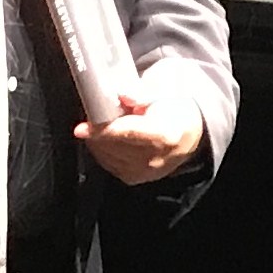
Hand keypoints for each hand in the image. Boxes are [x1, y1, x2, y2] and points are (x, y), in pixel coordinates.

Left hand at [76, 55, 205, 185]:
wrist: (189, 134)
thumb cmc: (175, 110)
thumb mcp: (165, 93)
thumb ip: (142, 93)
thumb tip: (122, 94)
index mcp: (166, 135)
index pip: (129, 134)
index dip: (103, 131)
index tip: (82, 128)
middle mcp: (155, 159)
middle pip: (114, 146)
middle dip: (99, 130)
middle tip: (98, 113)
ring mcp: (145, 173)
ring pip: (107, 156)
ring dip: (99, 140)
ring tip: (107, 124)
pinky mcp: (134, 179)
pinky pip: (108, 163)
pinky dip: (103, 149)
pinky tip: (107, 138)